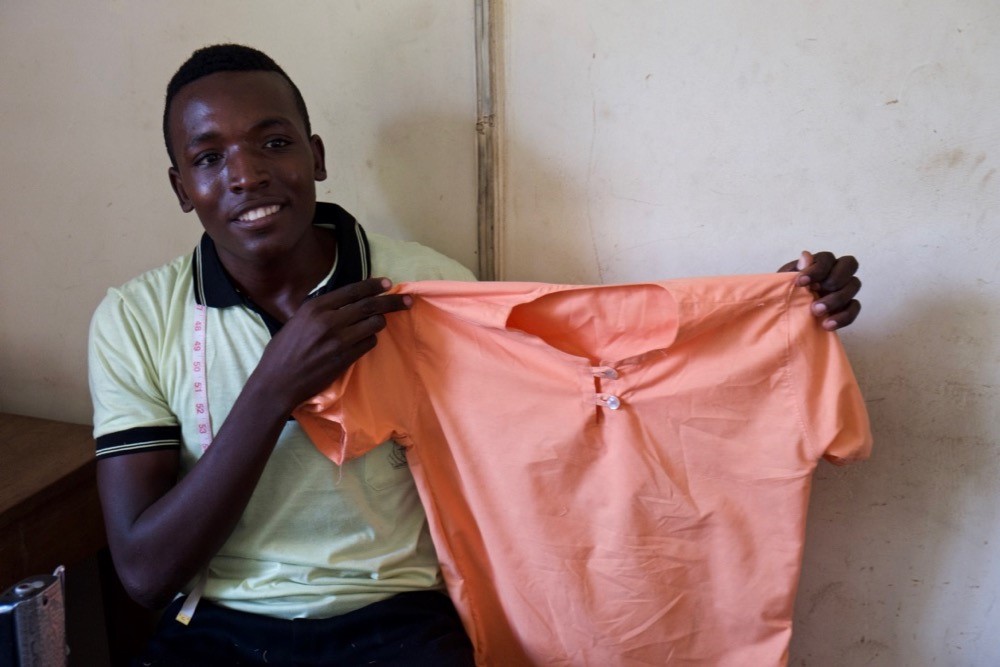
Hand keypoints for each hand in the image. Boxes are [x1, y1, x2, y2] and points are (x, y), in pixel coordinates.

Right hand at [254, 277, 411, 410]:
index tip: (388, 283)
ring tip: (378, 323)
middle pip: (370, 306)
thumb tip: (342, 302)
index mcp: (315, 307)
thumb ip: (320, 310)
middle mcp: (329, 320)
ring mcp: (339, 340)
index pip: (352, 291)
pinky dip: (370, 339)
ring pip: (374, 324)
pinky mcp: (346, 358)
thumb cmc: (283, 351)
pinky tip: (364, 340)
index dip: (373, 286)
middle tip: (407, 301)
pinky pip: (369, 343)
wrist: (278, 382)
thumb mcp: (297, 321)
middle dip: (392, 301)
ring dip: (380, 322)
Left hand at [778, 251, 860, 330]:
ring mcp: (844, 287)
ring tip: (816, 311)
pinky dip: (843, 317)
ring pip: (854, 285)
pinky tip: (827, 325)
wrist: (785, 315)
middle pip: (850, 264)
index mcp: (820, 262)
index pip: (828, 258)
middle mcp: (836, 271)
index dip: (817, 269)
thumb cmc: (784, 293)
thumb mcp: (783, 282)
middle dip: (833, 279)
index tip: (800, 282)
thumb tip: (806, 255)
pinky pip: (855, 308)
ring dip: (836, 299)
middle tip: (815, 292)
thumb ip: (794, 270)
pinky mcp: (847, 306)